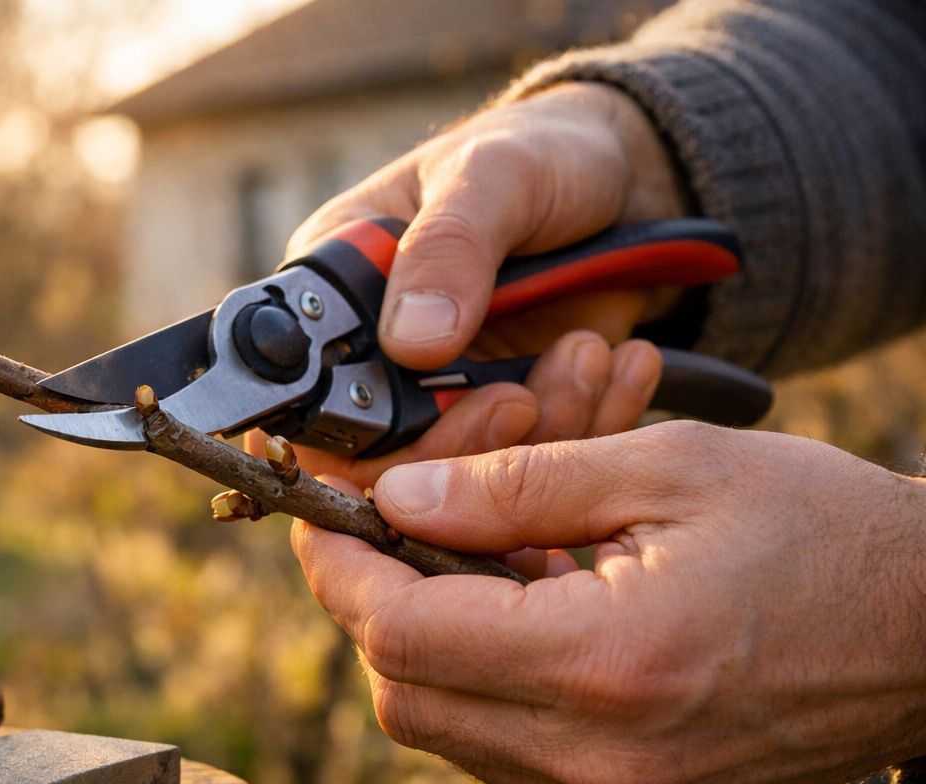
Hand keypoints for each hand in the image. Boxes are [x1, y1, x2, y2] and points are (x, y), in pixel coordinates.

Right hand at [257, 82, 687, 485]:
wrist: (631, 178)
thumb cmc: (542, 152)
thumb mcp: (494, 174)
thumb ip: (448, 249)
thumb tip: (408, 341)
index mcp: (336, 291)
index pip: (310, 392)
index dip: (358, 428)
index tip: (438, 409)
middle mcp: (376, 355)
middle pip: (385, 457)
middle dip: (463, 441)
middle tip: (524, 398)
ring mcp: (443, 393)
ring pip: (463, 473)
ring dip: (537, 427)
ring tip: (586, 353)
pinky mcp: (507, 414)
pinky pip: (531, 461)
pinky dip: (582, 427)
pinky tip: (616, 367)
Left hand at [291, 422, 925, 783]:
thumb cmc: (818, 530)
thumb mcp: (664, 468)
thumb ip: (511, 488)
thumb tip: (394, 500)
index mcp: (607, 668)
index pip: (400, 634)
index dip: (341, 568)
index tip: (324, 515)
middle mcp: (603, 767)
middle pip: (405, 695)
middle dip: (381, 602)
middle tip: (405, 525)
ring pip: (447, 729)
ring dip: (438, 638)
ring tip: (501, 555)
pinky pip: (507, 754)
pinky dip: (492, 681)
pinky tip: (540, 609)